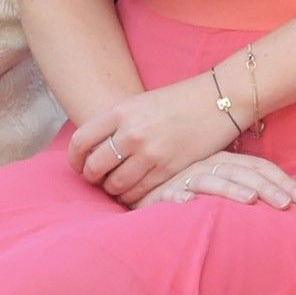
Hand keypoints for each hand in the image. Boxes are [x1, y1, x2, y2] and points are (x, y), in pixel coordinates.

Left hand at [70, 79, 243, 204]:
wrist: (221, 98)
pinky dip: (133, 195)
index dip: (74, 159)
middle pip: (94, 167)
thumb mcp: (142, 102)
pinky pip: (139, 192)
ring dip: (113, 190)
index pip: (80, 141)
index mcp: (121, 111)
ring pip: (115, 184)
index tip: (79, 166)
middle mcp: (132, 132)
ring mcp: (150, 152)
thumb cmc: (181, 100)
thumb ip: (118, 122)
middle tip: (99, 180)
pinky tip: (136, 191)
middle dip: (92, 178)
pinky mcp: (168, 168)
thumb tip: (95, 147)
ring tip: (119, 186)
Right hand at [137, 151, 295, 207]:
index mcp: (224, 160)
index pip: (259, 166)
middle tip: (287, 204)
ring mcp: (184, 175)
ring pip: (211, 180)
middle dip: (266, 187)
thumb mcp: (217, 179)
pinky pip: (171, 192)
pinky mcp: (160, 190)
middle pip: (243, 173)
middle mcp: (208, 164)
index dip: (281, 180)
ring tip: (250, 201)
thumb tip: (284, 198)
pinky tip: (190, 203)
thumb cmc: (185, 181)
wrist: (140, 174)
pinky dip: (180, 196)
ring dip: (230, 189)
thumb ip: (242, 184)